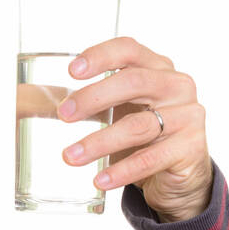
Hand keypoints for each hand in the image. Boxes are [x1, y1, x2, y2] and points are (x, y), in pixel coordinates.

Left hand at [55, 36, 212, 222]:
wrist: (181, 176)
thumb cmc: (146, 138)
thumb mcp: (124, 112)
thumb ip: (95, 103)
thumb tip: (38, 101)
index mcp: (158, 69)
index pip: (130, 50)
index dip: (101, 56)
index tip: (72, 71)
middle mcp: (177, 86)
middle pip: (134, 82)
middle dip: (93, 98)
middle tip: (64, 115)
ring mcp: (187, 116)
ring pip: (138, 126)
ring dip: (100, 142)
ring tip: (70, 156)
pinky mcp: (190, 148)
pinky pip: (150, 159)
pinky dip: (122, 170)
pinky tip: (100, 179)